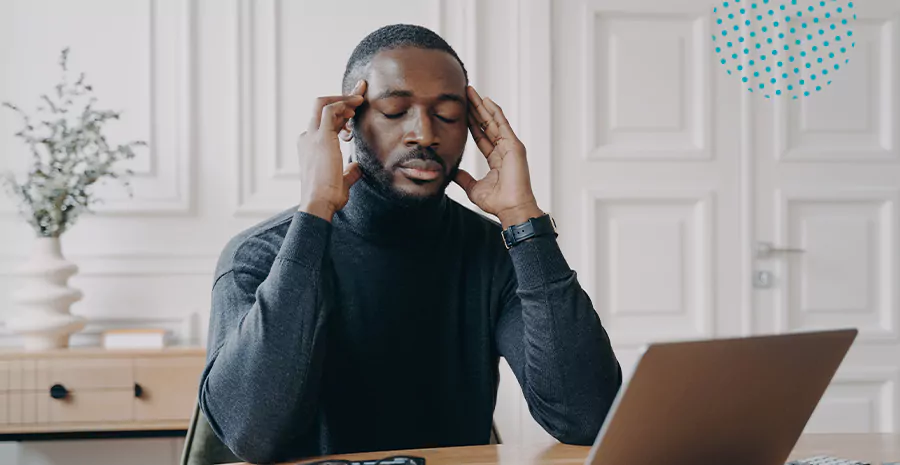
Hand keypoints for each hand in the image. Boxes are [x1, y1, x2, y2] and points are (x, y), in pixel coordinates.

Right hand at [297, 80, 366, 220]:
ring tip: (360, 99)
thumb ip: (348, 172)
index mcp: (309, 147)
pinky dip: (344, 104)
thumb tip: (357, 168)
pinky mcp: (321, 137)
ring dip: (343, 99)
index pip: (324, 122)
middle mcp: (307, 138)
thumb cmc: (328, 197)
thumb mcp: (341, 181)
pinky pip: (331, 111)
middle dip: (340, 98)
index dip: (340, 113)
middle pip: (320, 107)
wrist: (319, 203)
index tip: (354, 108)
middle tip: (359, 92)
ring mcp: (312, 136)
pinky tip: (356, 105)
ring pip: (323, 104)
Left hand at [454, 86, 543, 228]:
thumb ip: (463, 178)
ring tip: (472, 92)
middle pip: (486, 124)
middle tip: (465, 94)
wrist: (511, 209)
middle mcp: (503, 150)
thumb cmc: (497, 202)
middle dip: (475, 109)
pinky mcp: (514, 146)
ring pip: (493, 121)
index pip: (480, 136)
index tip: (461, 111)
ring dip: (482, 106)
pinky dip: (494, 112)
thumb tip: (452, 171)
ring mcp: (510, 146)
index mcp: (496, 158)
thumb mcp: (473, 188)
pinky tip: (486, 101)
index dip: (470, 123)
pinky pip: (502, 125)